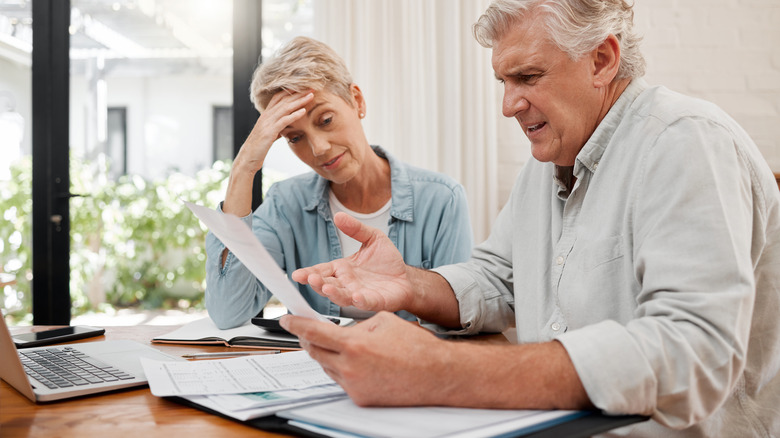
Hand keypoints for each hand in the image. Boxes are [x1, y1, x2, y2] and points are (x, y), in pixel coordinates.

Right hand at [222, 90, 313, 216]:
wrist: (248, 158)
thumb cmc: (258, 148)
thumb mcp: (268, 135)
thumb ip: (276, 128)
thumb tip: (284, 127)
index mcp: (266, 115)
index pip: (279, 98)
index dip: (291, 91)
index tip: (304, 88)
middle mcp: (266, 116)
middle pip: (284, 100)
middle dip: (298, 93)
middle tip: (312, 87)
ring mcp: (267, 123)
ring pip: (285, 108)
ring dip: (299, 101)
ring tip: (311, 96)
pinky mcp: (269, 132)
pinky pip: (283, 121)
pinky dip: (294, 115)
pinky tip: (303, 111)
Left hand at [280, 312, 449, 405]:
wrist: (437, 374)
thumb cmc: (416, 346)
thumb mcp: (383, 320)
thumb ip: (356, 323)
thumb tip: (341, 326)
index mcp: (354, 344)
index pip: (312, 332)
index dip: (295, 324)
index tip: (286, 319)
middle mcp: (349, 367)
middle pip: (314, 351)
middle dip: (308, 339)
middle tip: (308, 329)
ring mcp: (353, 386)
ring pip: (327, 366)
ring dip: (328, 354)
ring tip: (346, 344)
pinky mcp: (360, 398)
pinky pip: (341, 380)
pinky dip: (343, 368)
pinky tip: (359, 361)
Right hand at [292, 212, 414, 312]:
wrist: (407, 277)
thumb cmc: (387, 261)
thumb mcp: (372, 238)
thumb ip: (356, 229)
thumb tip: (339, 216)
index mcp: (342, 269)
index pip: (321, 271)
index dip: (308, 273)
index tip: (297, 275)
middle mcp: (347, 284)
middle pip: (327, 285)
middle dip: (317, 283)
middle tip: (310, 279)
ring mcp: (359, 294)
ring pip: (341, 297)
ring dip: (333, 294)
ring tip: (327, 288)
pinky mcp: (375, 302)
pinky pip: (365, 302)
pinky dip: (359, 300)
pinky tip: (355, 296)